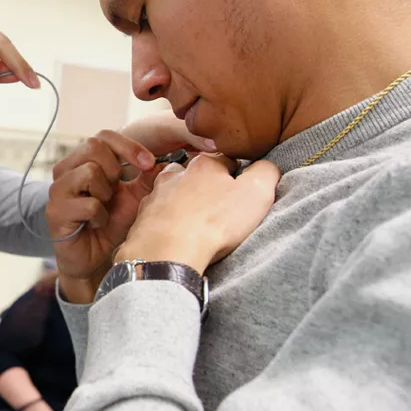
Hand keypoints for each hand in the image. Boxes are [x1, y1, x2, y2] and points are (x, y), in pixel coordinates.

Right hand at [46, 121, 208, 302]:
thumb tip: (170, 159)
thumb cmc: (109, 224)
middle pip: (93, 146)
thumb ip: (147, 178)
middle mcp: (65, 170)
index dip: (128, 146)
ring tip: (105, 209)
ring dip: (107, 193)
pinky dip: (100, 216)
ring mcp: (57, 190)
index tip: (148, 164)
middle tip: (117, 191)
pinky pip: (88, 203)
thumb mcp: (134, 198)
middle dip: (115, 168)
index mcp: (83, 161)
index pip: (103, 136)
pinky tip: (97, 225)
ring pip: (90, 172)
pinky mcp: (55, 211)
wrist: (92, 258)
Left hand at [118, 155, 280, 273]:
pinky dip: (167, 223)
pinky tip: (176, 235)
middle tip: (219, 209)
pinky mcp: (142, 219)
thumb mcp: (256, 192)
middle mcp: (175, 175)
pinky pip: (158, 217)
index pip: (226, 160)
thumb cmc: (214, 221)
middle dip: (207, 187)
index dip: (238, 175)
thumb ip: (266, 172)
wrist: (168, 251)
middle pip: (196, 175)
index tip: (243, 191)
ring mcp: (155, 196)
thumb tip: (268, 165)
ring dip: (183, 203)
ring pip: (173, 193)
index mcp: (204, 164)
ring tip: (196, 222)